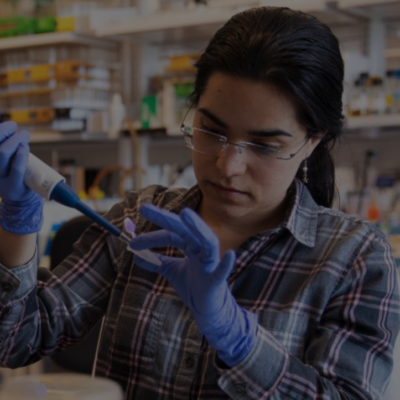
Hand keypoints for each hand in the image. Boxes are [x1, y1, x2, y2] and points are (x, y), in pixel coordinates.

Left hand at [0, 121, 43, 233]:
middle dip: (13, 142)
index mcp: (14, 187)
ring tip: (12, 126)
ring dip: (3, 135)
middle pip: (2, 156)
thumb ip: (47, 182)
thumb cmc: (31, 189)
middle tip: (25, 134)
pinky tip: (7, 128)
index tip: (26, 146)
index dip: (20, 157)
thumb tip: (69, 192)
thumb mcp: (39, 188)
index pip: (16, 170)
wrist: (14, 196)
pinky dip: (1, 136)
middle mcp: (0, 178)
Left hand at [129, 204, 257, 366]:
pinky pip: (222, 271)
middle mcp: (201, 250)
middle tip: (144, 209)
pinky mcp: (216, 280)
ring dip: (197, 227)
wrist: (207, 309)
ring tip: (185, 214)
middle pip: (184, 230)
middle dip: (165, 218)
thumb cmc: (193, 286)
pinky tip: (229, 255)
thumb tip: (136, 257)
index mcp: (192, 246)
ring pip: (206, 242)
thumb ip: (157, 262)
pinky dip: (225, 264)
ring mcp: (210, 263)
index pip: (171, 234)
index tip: (132, 243)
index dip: (151, 237)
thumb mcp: (172, 271)